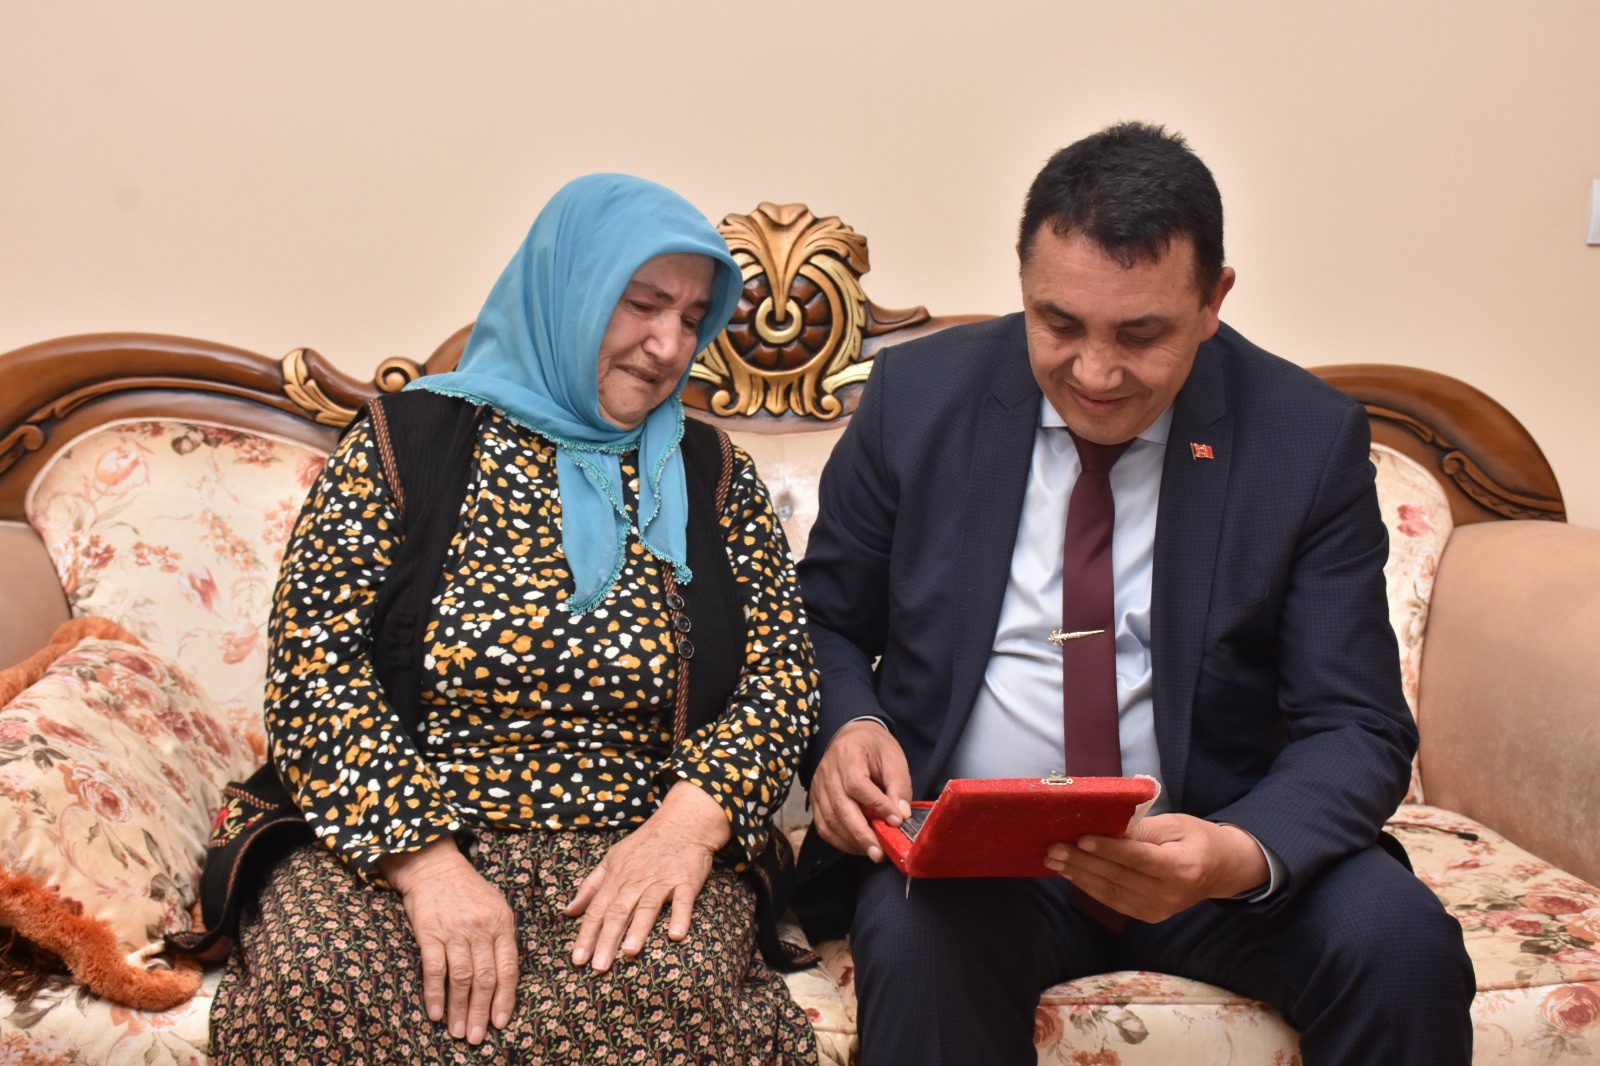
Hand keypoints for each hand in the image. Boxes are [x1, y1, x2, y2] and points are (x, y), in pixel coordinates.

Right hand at [378, 837, 517, 1044]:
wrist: (434, 866)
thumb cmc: (468, 890)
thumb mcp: (496, 906)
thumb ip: (502, 938)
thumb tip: (505, 977)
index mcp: (502, 924)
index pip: (508, 968)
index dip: (505, 998)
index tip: (500, 1023)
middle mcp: (481, 928)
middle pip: (485, 978)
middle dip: (482, 1011)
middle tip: (478, 1038)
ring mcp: (455, 931)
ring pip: (461, 978)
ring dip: (459, 1009)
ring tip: (459, 1032)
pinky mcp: (429, 933)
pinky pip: (433, 969)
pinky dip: (435, 993)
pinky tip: (436, 1014)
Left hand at [566, 781, 730, 970]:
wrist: (682, 822)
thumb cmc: (644, 844)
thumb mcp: (611, 859)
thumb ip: (590, 886)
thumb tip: (569, 911)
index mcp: (616, 879)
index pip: (597, 910)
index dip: (586, 935)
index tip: (578, 959)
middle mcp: (636, 881)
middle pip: (618, 912)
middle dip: (607, 941)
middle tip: (599, 968)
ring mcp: (662, 881)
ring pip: (646, 907)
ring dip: (638, 929)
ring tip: (629, 953)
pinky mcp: (686, 880)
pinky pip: (683, 900)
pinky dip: (680, 916)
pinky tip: (676, 935)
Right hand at [809, 718, 912, 860]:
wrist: (853, 737)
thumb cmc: (875, 747)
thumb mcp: (893, 758)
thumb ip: (899, 786)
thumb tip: (901, 815)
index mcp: (848, 754)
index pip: (857, 784)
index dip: (876, 805)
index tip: (896, 821)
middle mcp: (827, 771)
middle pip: (839, 806)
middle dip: (861, 833)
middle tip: (879, 853)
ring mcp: (818, 786)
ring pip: (829, 820)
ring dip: (851, 841)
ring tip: (873, 852)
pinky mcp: (815, 800)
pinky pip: (823, 826)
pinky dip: (840, 841)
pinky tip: (858, 846)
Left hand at [1042, 813, 1269, 923]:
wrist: (1220, 870)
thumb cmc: (1196, 839)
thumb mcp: (1176, 823)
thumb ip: (1142, 828)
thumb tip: (1106, 825)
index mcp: (1182, 867)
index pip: (1138, 858)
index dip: (1108, 849)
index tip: (1081, 838)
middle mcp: (1171, 893)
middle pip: (1119, 876)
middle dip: (1082, 862)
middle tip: (1053, 848)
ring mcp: (1159, 909)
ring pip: (1111, 891)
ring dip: (1079, 875)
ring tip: (1054, 860)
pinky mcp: (1148, 915)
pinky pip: (1113, 901)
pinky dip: (1089, 887)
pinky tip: (1071, 873)